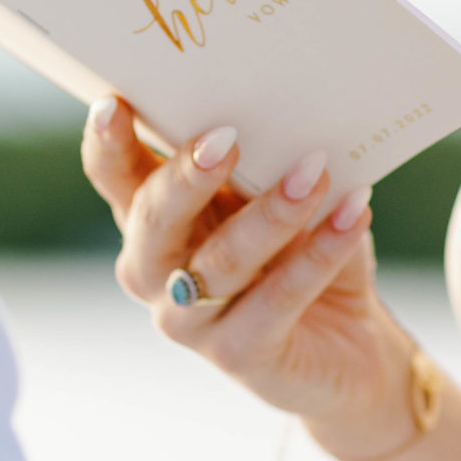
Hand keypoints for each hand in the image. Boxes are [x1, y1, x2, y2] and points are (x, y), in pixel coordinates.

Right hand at [80, 98, 419, 455]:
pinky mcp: (238, 355)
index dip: (107, 143)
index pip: (115, 177)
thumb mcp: (271, 200)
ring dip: (272, 213)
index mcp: (152, 221)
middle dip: (186, 178)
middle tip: (226, 137)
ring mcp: (188, 322)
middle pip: (153, 221)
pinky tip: (353, 214)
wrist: (349, 348)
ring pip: (222, 262)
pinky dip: (320, 253)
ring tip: (315, 171)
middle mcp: (154, 272)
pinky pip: (279, 298)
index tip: (113, 104)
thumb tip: (279, 112)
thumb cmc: (301, 252)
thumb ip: (256, 166)